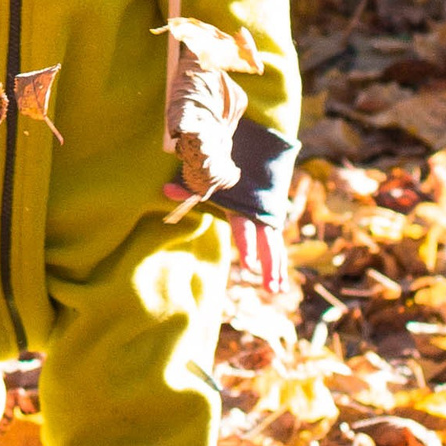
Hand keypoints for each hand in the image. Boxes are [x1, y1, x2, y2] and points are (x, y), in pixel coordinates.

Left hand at [164, 182, 288, 295]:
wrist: (254, 154)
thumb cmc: (224, 173)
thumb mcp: (207, 180)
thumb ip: (189, 189)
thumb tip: (165, 190)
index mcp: (241, 206)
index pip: (244, 230)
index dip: (247, 248)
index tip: (249, 266)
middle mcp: (258, 214)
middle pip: (266, 244)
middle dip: (268, 266)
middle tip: (269, 288)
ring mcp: (267, 219)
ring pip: (275, 248)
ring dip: (277, 270)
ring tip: (277, 291)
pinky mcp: (272, 223)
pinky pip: (277, 246)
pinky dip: (279, 264)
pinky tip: (280, 284)